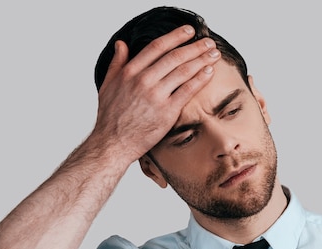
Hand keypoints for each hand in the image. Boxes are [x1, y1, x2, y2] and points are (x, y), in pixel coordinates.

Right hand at [92, 25, 220, 161]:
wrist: (113, 143)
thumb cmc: (110, 117)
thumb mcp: (107, 85)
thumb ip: (116, 63)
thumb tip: (121, 44)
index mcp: (129, 72)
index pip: (157, 47)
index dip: (175, 36)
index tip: (189, 31)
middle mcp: (143, 81)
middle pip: (174, 57)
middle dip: (194, 47)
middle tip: (208, 41)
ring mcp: (156, 96)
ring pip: (183, 71)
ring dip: (201, 60)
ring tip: (213, 54)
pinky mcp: (167, 111)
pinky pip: (187, 90)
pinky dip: (200, 79)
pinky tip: (209, 72)